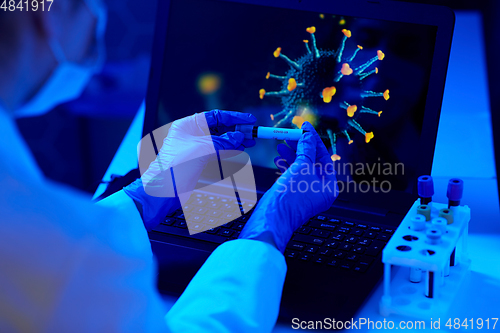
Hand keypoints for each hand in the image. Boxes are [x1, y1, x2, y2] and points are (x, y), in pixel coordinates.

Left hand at [124, 110, 255, 230]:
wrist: (163, 192)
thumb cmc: (174, 168)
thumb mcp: (201, 150)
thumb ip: (222, 142)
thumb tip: (237, 137)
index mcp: (187, 125)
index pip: (214, 116)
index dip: (233, 117)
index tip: (248, 119)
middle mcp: (191, 135)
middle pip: (219, 128)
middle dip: (236, 130)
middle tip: (252, 133)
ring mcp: (196, 148)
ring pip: (220, 141)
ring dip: (235, 141)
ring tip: (250, 142)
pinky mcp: (199, 161)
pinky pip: (218, 152)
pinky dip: (229, 151)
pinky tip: (240, 150)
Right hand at [239, 122, 337, 252]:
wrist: (272, 218)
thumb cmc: (289, 199)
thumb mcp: (301, 166)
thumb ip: (306, 148)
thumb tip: (308, 135)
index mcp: (329, 187)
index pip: (325, 157)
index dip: (314, 141)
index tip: (306, 129)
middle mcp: (320, 191)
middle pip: (312, 162)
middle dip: (301, 147)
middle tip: (292, 135)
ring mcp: (306, 194)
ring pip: (301, 168)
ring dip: (291, 155)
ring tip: (282, 145)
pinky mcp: (293, 195)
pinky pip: (293, 176)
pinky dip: (286, 166)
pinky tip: (278, 159)